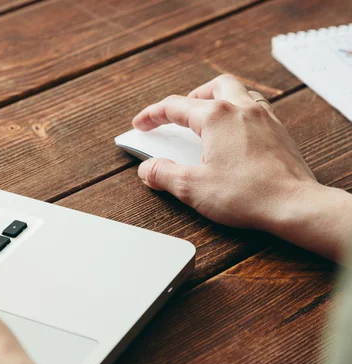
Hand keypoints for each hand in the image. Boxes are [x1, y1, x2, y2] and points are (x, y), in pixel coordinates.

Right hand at [132, 74, 351, 260]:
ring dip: (218, 99)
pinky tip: (235, 132)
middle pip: (213, 87)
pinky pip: (257, 108)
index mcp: (216, 117)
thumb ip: (163, 174)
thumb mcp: (192, 187)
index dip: (152, 115)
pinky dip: (240, 112)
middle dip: (191, 96)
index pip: (175, 106)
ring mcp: (264, 118)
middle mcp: (242, 109)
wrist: (294, 206)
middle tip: (179, 113)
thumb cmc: (246, 195)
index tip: (141, 124)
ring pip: (239, 91)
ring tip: (207, 117)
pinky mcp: (279, 132)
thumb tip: (147, 168)